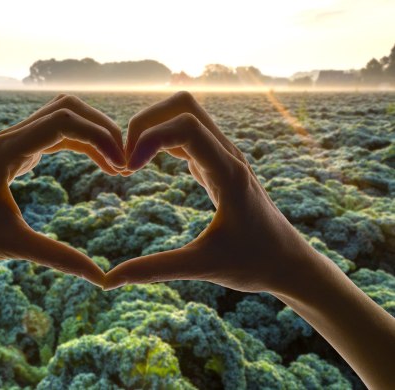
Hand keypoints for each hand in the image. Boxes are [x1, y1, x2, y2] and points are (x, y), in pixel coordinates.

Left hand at [0, 94, 124, 285]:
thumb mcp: (13, 246)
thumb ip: (59, 258)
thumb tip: (100, 278)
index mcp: (5, 150)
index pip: (63, 121)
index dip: (100, 137)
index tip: (123, 166)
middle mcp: (9, 138)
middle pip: (67, 108)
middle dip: (101, 128)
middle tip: (125, 161)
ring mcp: (12, 143)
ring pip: (62, 118)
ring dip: (93, 134)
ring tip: (117, 164)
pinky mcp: (16, 153)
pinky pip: (56, 136)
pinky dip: (81, 144)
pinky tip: (99, 163)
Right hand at [105, 91, 313, 293]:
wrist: (288, 261)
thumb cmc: (253, 264)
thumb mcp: (202, 266)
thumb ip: (155, 269)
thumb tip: (110, 280)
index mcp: (229, 173)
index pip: (185, 127)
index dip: (149, 139)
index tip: (128, 170)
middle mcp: (228, 155)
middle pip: (182, 105)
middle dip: (145, 122)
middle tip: (125, 159)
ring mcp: (223, 156)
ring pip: (184, 115)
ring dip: (151, 129)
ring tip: (130, 164)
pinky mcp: (217, 164)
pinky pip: (185, 135)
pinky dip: (159, 141)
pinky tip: (143, 167)